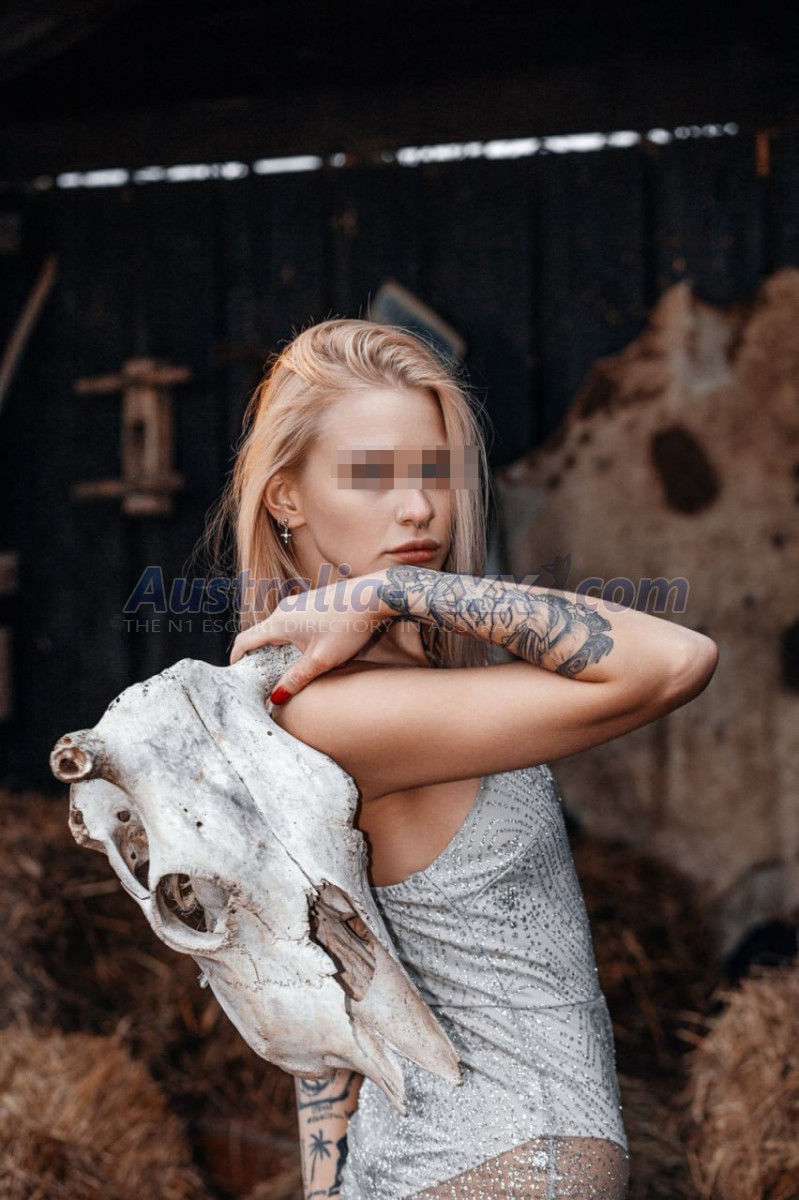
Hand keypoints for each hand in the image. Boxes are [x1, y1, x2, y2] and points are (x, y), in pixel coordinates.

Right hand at [229, 573, 391, 701]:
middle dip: (259, 656)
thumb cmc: (348, 626)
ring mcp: (298, 603)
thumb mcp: (321, 660)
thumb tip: (276, 697)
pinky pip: (294, 623)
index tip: (234, 671)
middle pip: (262, 635)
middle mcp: (284, 609)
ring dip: (280, 648)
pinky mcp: (312, 602)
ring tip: (288, 667)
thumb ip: (296, 679)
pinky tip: (310, 651)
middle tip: (262, 677)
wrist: (373, 595)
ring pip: (280, 629)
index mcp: (279, 622)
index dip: (236, 657)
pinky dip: (294, 639)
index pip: (246, 640)